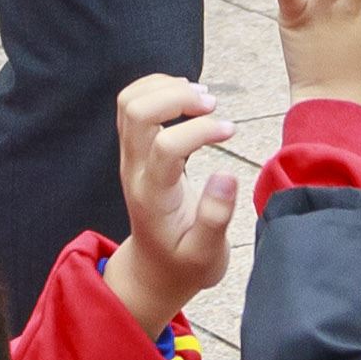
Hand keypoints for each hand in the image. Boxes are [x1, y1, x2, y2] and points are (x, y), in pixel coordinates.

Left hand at [105, 74, 239, 323]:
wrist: (154, 271)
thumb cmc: (184, 263)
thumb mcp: (206, 256)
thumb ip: (215, 218)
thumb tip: (227, 174)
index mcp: (153, 197)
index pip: (166, 146)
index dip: (200, 130)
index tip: (231, 130)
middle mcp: (134, 171)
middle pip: (135, 111)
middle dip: (176, 96)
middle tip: (213, 105)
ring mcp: (130, 158)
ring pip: (129, 101)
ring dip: (166, 88)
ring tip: (203, 99)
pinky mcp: (134, 150)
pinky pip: (133, 105)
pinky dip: (160, 89)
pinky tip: (189, 100)